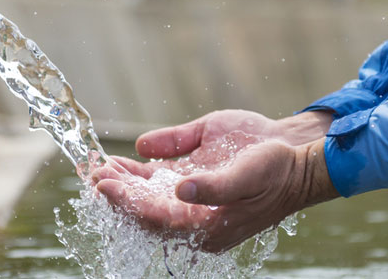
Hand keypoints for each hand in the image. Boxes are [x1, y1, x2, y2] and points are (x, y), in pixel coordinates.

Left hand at [92, 110, 337, 251]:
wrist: (297, 160)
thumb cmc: (276, 167)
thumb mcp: (248, 173)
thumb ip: (214, 185)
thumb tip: (179, 189)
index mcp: (208, 226)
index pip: (157, 218)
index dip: (127, 202)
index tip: (103, 184)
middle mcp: (194, 221)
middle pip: (144, 213)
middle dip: (116, 194)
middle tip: (90, 173)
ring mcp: (191, 205)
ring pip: (146, 200)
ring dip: (120, 185)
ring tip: (96, 166)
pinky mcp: (191, 188)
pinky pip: (155, 188)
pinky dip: (134, 176)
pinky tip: (116, 163)